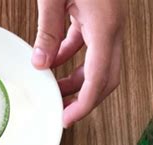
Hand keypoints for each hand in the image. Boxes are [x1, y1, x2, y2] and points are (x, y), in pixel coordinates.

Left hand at [33, 0, 124, 126]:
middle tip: (64, 114)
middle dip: (86, 100)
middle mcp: (112, 28)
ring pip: (99, 66)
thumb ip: (47, 31)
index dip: (83, 105)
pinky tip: (53, 63)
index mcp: (104, 26)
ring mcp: (109, 23)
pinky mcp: (100, 17)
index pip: (98, 78)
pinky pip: (90, 49)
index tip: (67, 119)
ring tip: (55, 91)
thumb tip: (40, 63)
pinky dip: (72, 60)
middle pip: (106, 79)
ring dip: (78, 82)